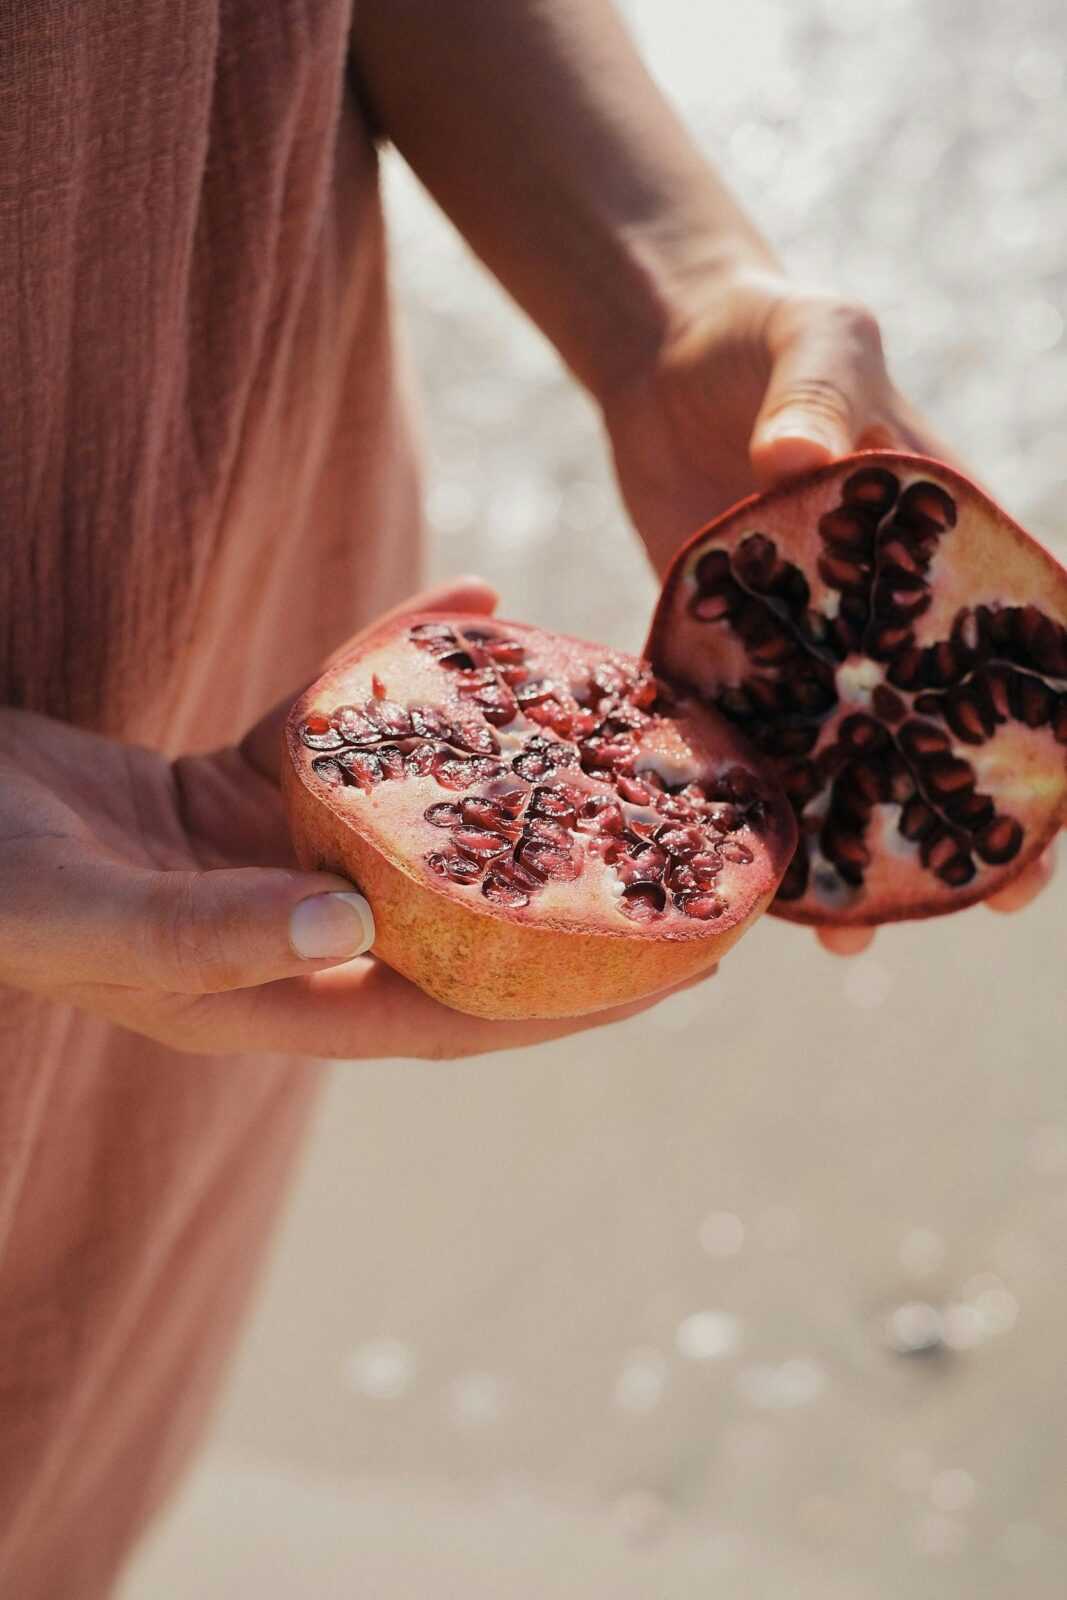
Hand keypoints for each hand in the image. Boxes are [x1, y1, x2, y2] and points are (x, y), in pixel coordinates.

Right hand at [0, 579, 708, 1056]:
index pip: (456, 1017)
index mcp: (272, 999)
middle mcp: (294, 935)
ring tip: (602, 718)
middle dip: (575, 893)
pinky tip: (465, 602)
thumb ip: (209, 929)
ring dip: (503, 772)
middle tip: (685, 842)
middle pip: (465, 922)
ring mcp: (273, 856)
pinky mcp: (244, 784)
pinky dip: (399, 668)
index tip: (683, 964)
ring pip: (419, 816)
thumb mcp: (86, 910)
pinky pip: (346, 725)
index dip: (573, 1002)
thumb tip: (352, 928)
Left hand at [600, 264, 1056, 951]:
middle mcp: (893, 614)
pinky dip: (763, 802)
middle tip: (986, 906)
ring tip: (850, 929)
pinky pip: (759, 744)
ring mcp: (817, 647)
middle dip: (978, 820)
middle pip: (953, 730)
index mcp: (954, 545)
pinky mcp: (739, 658)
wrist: (664, 356)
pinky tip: (751, 866)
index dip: (1062, 729)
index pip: (1033, 645)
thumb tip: (801, 454)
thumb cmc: (766, 333)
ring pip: (856, 761)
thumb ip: (819, 384)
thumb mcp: (814, 333)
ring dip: (863, 842)